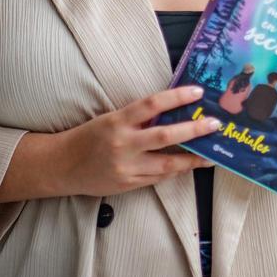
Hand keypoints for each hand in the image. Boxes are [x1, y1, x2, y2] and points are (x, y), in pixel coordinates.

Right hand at [56, 86, 218, 196]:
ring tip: (211, 154)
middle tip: (215, 124)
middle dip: (194, 130)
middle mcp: (123, 144)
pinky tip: (188, 166)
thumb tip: (172, 111)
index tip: (198, 92)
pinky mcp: (128, 185)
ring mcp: (126, 167)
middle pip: (165, 135)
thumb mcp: (110, 119)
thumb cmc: (88, 137)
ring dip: (192, 159)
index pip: (152, 104)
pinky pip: (158, 178)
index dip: (177, 96)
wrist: (62, 166)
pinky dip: (175, 171)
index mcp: (117, 121)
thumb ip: (138, 118)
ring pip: (167, 164)